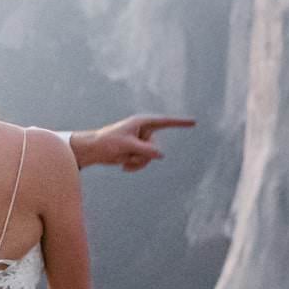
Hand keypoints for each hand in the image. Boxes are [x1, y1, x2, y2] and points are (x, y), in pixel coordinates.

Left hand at [69, 114, 195, 171]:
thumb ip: (145, 150)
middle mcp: (144, 131)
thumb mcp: (127, 145)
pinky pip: (144, 162)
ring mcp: (141, 142)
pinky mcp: (137, 151)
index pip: (165, 122)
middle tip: (127, 154)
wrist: (94, 150)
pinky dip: (135, 166)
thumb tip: (161, 154)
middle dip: (143, 155)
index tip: (194, 122)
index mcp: (142, 122)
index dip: (180, 123)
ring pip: (151, 157)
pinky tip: (123, 167)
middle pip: (155, 146)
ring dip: (138, 162)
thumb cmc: (107, 142)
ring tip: (124, 161)